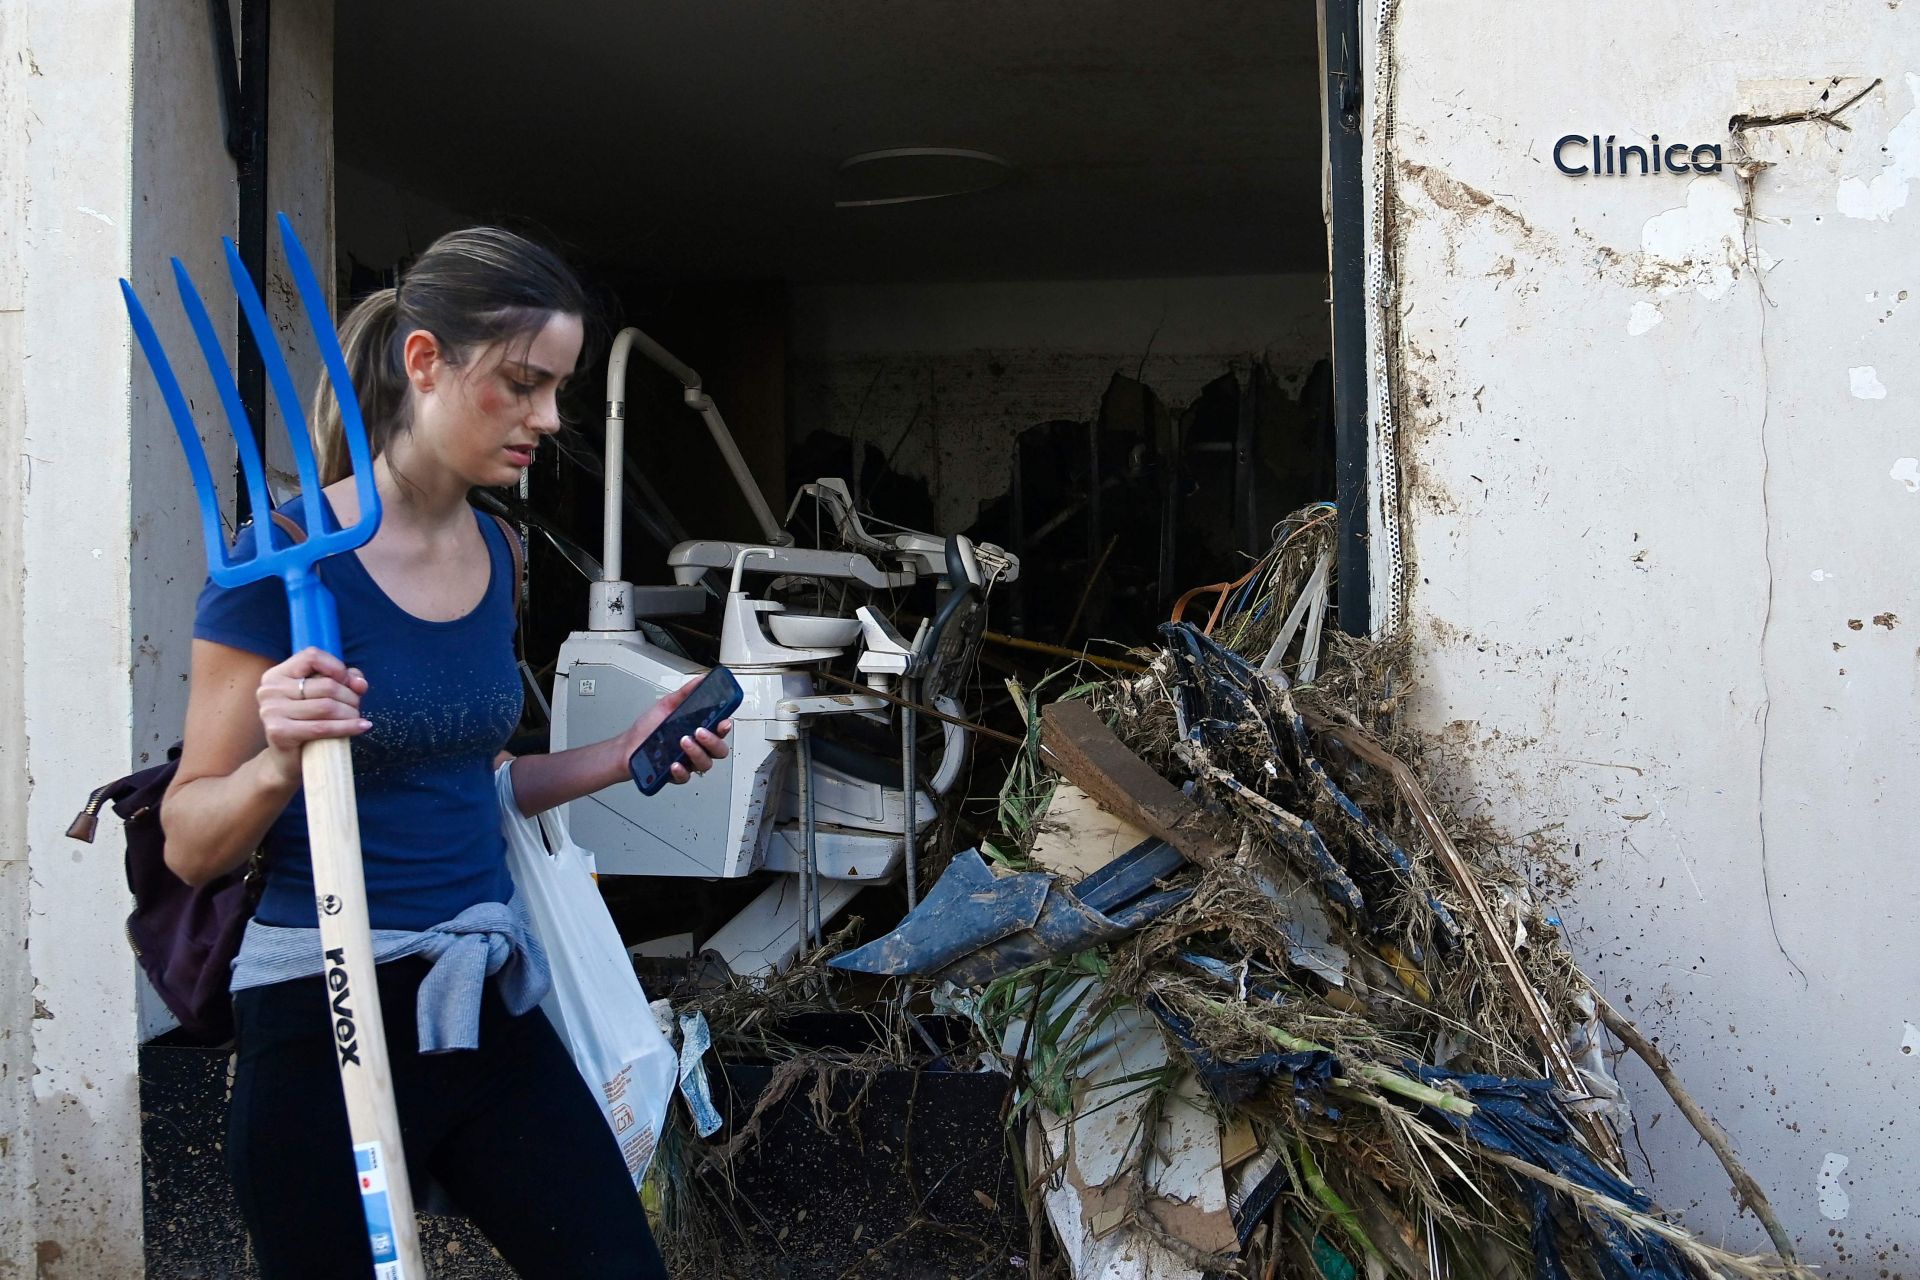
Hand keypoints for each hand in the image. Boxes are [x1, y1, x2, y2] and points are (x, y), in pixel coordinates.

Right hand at [257, 647, 369, 783]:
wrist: (288, 760)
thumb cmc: (309, 723)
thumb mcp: (325, 696)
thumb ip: (344, 681)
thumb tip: (359, 682)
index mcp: (277, 674)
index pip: (312, 656)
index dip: (337, 667)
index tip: (348, 683)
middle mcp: (270, 689)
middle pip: (326, 685)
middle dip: (350, 697)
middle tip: (357, 708)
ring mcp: (271, 710)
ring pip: (327, 706)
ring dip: (351, 713)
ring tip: (358, 718)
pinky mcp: (278, 731)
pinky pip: (322, 727)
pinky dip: (347, 727)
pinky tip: (362, 726)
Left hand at [626, 674, 733, 786]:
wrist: (627, 745)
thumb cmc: (648, 728)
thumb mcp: (667, 705)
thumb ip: (686, 693)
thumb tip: (701, 680)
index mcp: (698, 729)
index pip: (720, 730)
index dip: (725, 727)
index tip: (723, 722)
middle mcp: (697, 747)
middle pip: (719, 750)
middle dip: (713, 741)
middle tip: (699, 732)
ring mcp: (688, 762)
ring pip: (705, 764)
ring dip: (697, 753)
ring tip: (683, 742)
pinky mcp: (676, 775)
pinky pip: (686, 777)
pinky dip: (681, 771)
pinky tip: (674, 763)